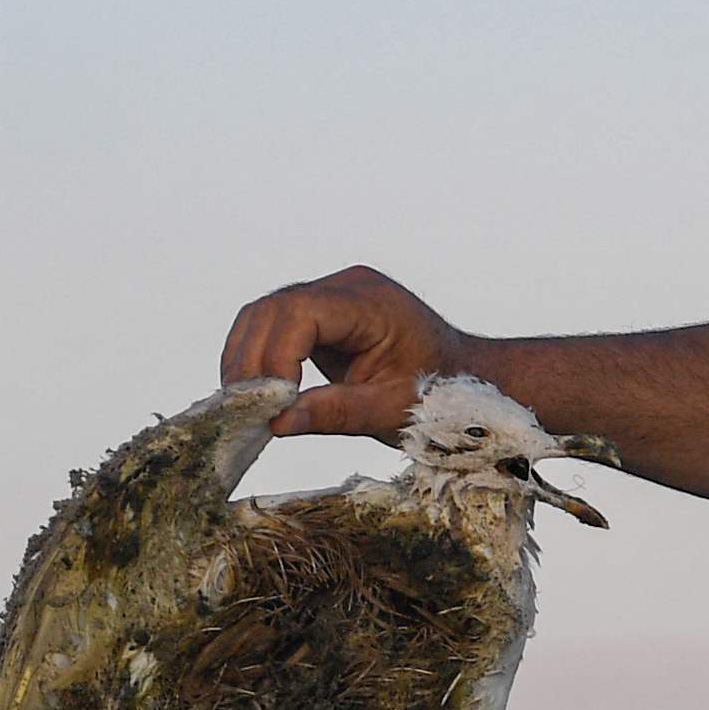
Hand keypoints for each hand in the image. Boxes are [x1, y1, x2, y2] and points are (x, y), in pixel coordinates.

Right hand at [220, 266, 476, 443]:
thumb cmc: (438, 393)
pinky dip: (259, 358)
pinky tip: (258, 395)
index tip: (271, 405)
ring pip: (264, 315)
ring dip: (247, 359)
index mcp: (371, 303)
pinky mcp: (322, 312)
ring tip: (246, 407)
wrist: (464, 377)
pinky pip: (275, 326)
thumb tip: (276, 423)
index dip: (275, 357)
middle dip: (252, 361)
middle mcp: (347, 286)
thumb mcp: (389, 410)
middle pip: (273, 309)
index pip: (300, 313)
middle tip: (245, 412)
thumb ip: (334, 413)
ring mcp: (332, 294)